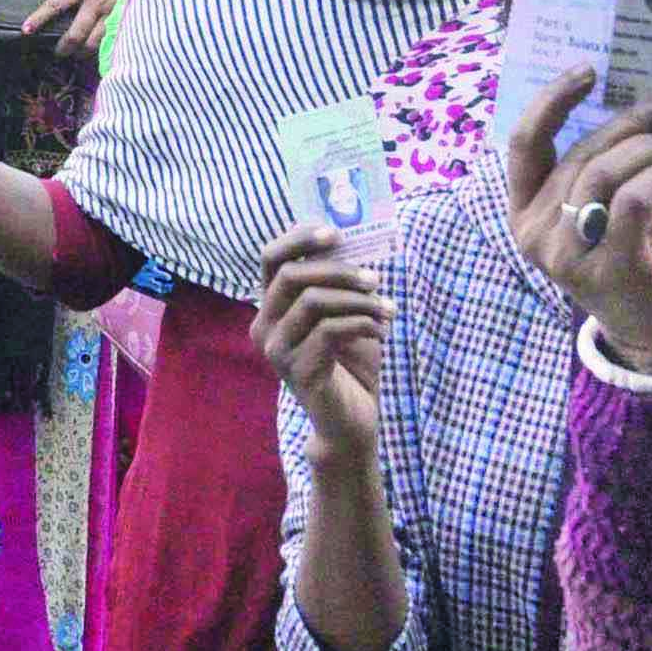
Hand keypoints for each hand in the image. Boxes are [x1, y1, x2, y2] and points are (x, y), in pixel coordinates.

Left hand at [24, 0, 153, 58]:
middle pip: (74, 35)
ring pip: (93, 44)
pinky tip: (100, 50)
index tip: (27, 30)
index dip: (38, 19)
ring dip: (82, 52)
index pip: (55, 5)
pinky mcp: (128, 21)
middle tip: (58, 52)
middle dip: (63, 49)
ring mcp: (113, 14)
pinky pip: (112, 42)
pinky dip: (104, 49)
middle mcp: (96, 3)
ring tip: (78, 53)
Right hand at [254, 226, 387, 458]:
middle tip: (376, 279)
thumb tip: (356, 238)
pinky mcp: (297, 372)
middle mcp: (264, 327)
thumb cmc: (349, 361)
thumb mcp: (344, 313)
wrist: (352, 418)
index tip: (336, 233)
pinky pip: (330, 331)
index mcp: (272, 306)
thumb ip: (340, 282)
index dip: (299, 238)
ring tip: (387, 310)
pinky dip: (362, 324)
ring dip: (358, 300)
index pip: (270, 258)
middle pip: (291, 276)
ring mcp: (277, 351)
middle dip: (339, 271)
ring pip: (313, 302)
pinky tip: (380, 332)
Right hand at [502, 68, 651, 376]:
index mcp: (524, 210)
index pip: (524, 142)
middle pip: (580, 154)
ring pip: (603, 174)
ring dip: (649, 148)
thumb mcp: (609, 204)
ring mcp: (567, 256)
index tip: (588, 71)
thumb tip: (641, 98)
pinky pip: (631, 203)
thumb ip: (608, 162)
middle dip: (628, 123)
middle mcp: (535, 233)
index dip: (552, 100)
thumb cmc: (633, 255)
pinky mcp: (608, 269)